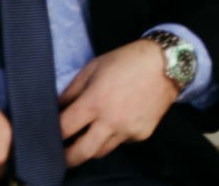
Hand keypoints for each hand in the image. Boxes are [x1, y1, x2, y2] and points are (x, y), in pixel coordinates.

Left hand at [58, 40, 178, 167]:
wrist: (168, 63)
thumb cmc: (128, 61)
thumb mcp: (94, 67)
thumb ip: (72, 90)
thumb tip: (56, 109)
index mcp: (94, 101)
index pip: (63, 129)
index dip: (52, 134)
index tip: (49, 134)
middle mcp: (110, 120)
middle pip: (79, 154)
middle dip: (66, 158)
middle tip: (61, 154)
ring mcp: (128, 130)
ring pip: (100, 152)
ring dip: (91, 146)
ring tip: (90, 134)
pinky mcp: (142, 134)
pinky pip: (121, 142)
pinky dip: (115, 136)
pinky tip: (119, 120)